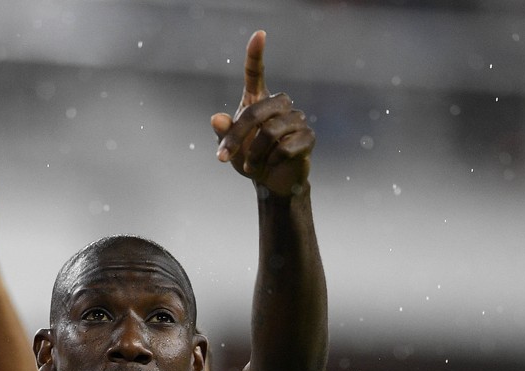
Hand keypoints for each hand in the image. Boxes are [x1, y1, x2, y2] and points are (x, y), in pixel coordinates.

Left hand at [211, 31, 313, 196]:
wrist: (272, 182)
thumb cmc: (250, 159)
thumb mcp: (230, 148)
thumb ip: (223, 133)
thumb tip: (216, 118)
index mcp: (258, 101)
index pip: (256, 73)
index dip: (256, 54)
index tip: (259, 34)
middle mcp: (279, 105)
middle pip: (257, 112)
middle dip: (237, 136)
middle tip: (222, 157)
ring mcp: (296, 119)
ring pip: (270, 132)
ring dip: (253, 154)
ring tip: (249, 167)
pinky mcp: (308, 137)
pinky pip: (284, 147)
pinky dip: (270, 161)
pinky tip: (269, 166)